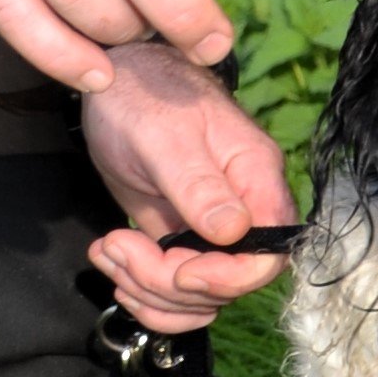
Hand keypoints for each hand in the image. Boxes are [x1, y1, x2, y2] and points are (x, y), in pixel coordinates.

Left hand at [82, 42, 296, 332]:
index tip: (178, 273)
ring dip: (148, 291)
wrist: (115, 80)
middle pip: (228, 283)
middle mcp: (242, 209)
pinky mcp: (180, 237)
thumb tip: (234, 232)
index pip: (270, 252)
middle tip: (118, 246)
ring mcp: (210, 228)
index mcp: (254, 178)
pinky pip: (174, 290)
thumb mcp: (164, 136)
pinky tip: (110, 259)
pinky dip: (141, 290)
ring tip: (107, 250)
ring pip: (199, 296)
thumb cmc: (144, 94)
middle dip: (168, 283)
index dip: (228, 278)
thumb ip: (199, 185)